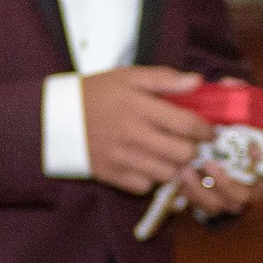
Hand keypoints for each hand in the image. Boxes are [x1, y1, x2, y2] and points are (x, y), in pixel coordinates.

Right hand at [81, 66, 211, 194]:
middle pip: (182, 153)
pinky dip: (152, 179)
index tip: (208, 130)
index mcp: (138, 106)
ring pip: (168, 174)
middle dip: (193, 150)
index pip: (186, 124)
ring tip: (171, 155)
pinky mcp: (112, 175)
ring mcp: (122, 158)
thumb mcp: (127, 76)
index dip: (205, 130)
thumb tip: (197, 82)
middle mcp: (132, 134)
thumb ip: (164, 79)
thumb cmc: (95, 93)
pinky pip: (145, 186)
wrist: (54, 117)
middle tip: (190, 144)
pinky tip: (148, 165)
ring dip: (175, 166)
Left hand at [178, 80, 262, 215]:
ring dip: (209, 189)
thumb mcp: (232, 107)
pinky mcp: (217, 203)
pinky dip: (194, 194)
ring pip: (231, 204)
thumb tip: (230, 84)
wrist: (204, 140)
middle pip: (254, 194)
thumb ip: (235, 95)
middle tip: (212, 163)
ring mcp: (238, 195)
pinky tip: (180, 177)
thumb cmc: (226, 124)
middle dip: (233, 181)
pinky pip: (209, 208)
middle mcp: (257, 183)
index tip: (256, 148)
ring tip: (188, 170)